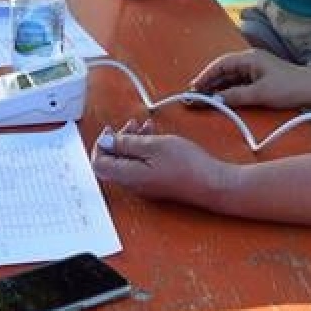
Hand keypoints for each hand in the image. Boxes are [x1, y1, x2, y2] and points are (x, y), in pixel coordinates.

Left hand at [90, 119, 233, 206]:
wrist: (211, 183)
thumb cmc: (187, 165)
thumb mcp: (154, 145)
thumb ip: (126, 143)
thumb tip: (106, 141)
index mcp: (127, 175)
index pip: (99, 162)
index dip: (102, 144)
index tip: (111, 130)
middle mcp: (132, 183)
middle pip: (113, 161)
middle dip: (118, 139)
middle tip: (130, 125)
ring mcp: (144, 184)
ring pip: (128, 161)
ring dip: (132, 142)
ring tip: (145, 127)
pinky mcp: (156, 182)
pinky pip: (140, 165)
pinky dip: (143, 150)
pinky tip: (155, 138)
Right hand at [190, 49, 310, 109]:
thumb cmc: (290, 87)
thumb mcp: (260, 93)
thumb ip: (236, 96)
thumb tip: (216, 101)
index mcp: (249, 58)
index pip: (221, 64)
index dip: (205, 76)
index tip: (193, 88)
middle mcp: (251, 62)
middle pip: (224, 71)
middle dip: (208, 83)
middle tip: (194, 97)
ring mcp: (256, 71)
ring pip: (231, 78)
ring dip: (218, 89)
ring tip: (204, 101)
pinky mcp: (261, 80)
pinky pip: (239, 85)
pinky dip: (229, 92)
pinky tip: (222, 101)